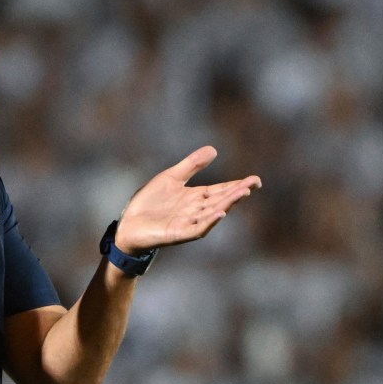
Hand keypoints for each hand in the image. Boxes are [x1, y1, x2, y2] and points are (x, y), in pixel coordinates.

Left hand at [114, 146, 261, 253]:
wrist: (128, 225)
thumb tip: (214, 150)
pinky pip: (198, 228)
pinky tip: (219, 212)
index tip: (254, 179)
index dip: (236, 185)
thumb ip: (191, 165)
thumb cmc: (149, 203)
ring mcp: (189, 223)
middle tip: (253, 184)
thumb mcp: (171, 178)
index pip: (220, 190)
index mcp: (195, 198)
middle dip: (236, 192)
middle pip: (220, 200)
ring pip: (213, 213)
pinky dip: (210, 221)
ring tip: (241, 193)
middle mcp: (196, 211)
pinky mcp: (178, 233)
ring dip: (227, 203)